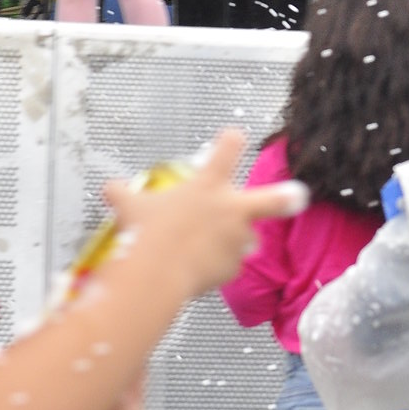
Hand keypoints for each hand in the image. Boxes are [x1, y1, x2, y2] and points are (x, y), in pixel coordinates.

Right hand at [104, 129, 307, 299]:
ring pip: (244, 238)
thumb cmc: (146, 234)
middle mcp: (230, 209)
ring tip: (214, 246)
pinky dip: (215, 266)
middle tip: (299, 195)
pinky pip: (227, 265)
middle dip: (286, 197)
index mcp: (208, 185)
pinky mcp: (232, 267)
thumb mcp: (131, 208)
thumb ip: (123, 195)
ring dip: (235, 240)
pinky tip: (196, 269)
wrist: (157, 273)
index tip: (235, 136)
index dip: (231, 141)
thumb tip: (109, 188)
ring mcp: (235, 239)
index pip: (227, 150)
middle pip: (270, 199)